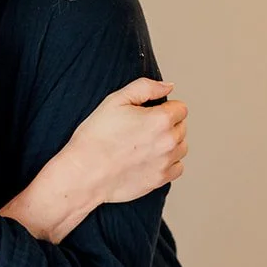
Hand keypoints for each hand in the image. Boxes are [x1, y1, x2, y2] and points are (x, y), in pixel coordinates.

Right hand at [63, 78, 187, 204]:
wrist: (84, 172)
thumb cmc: (95, 136)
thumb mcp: (115, 101)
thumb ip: (145, 87)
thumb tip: (168, 86)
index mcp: (161, 119)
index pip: (180, 108)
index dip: (164, 107)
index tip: (147, 113)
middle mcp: (168, 141)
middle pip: (182, 127)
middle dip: (167, 125)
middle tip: (141, 128)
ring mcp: (166, 162)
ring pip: (181, 147)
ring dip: (169, 143)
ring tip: (145, 144)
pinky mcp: (160, 179)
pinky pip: (177, 168)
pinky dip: (168, 163)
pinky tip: (150, 159)